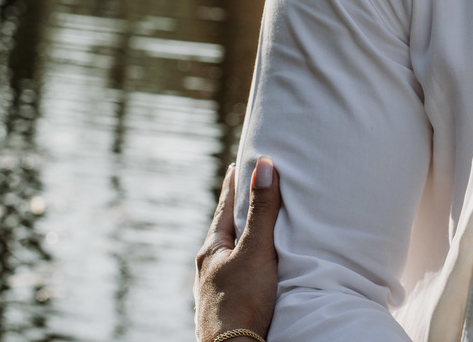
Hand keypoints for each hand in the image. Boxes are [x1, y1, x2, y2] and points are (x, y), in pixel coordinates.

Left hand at [195, 156, 280, 341]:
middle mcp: (209, 268)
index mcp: (211, 250)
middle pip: (224, 231)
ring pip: (229, 255)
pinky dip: (245, 262)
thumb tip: (264, 165)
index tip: (236, 165)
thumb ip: (263, 210)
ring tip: (252, 228)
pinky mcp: (226, 306)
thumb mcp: (256, 250)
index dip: (232, 186)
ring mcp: (215, 289)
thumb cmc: (242, 300)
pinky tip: (251, 270)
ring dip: (241, 238)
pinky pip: (236, 274)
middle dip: (236, 211)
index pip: (224, 208)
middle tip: (246, 190)